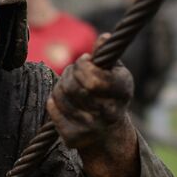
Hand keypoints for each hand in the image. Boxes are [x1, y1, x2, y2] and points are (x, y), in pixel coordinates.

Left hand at [47, 36, 141, 176]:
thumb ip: (106, 55)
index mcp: (123, 92)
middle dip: (69, 73)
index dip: (82, 65)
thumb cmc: (111, 93)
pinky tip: (62, 100)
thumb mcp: (115, 72)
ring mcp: (92, 128)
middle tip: (74, 72)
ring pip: (60, 95)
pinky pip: (53, 109)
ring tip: (69, 84)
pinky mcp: (74, 138)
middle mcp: (109, 114)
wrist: (108, 132)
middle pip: (73, 86)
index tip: (84, 61)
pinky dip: (53, 101)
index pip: (92, 79)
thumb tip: (104, 38)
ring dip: (60, 85)